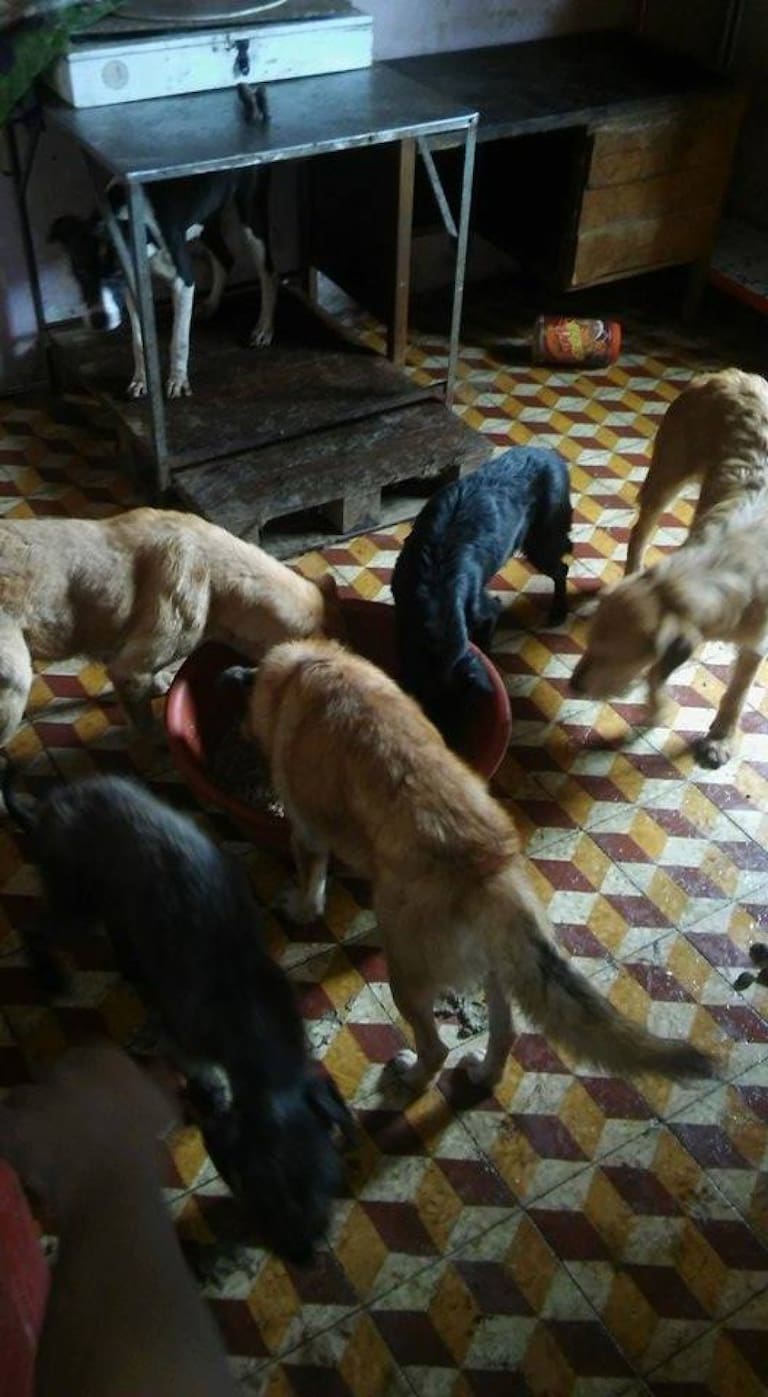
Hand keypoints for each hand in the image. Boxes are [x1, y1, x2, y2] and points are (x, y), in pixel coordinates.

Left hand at [0, 1042, 178, 1218]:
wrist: (112, 1184)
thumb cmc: (143, 1144)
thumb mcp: (164, 1105)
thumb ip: (155, 1079)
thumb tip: (154, 1067)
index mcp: (102, 1056)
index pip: (87, 1053)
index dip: (88, 1076)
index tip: (92, 1097)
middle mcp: (65, 1067)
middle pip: (53, 1071)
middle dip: (58, 1092)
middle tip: (67, 1119)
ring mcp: (35, 1094)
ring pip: (23, 1095)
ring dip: (29, 1112)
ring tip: (40, 1136)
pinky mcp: (12, 1125)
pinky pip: (2, 1123)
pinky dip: (7, 1132)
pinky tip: (18, 1143)